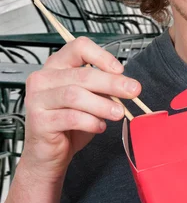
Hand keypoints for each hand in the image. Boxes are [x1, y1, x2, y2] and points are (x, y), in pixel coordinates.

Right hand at [23, 36, 140, 181]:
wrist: (49, 154)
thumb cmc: (69, 124)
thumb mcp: (90, 100)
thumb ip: (103, 88)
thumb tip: (127, 84)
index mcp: (56, 67)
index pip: (79, 48)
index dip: (102, 56)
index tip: (120, 70)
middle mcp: (43, 79)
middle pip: (82, 74)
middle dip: (112, 83)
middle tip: (133, 91)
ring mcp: (37, 99)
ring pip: (75, 95)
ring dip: (102, 104)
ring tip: (118, 113)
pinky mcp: (39, 121)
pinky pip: (71, 117)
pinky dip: (91, 122)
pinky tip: (99, 126)